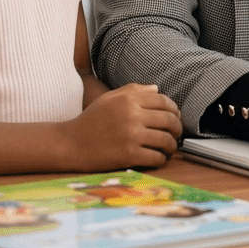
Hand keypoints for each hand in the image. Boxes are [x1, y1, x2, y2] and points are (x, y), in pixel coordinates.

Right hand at [66, 83, 181, 170]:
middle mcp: (132, 115)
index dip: (174, 110)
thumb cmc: (91, 120)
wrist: (70, 144)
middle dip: (178, 128)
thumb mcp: (109, 98)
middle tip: (176, 134)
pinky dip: (161, 159)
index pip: (164, 101)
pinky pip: (156, 157)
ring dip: (172, 146)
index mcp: (129, 99)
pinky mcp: (128, 155)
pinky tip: (158, 158)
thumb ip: (134, 90)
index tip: (175, 117)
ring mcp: (131, 135)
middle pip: (169, 120)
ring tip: (169, 148)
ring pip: (166, 140)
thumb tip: (157, 88)